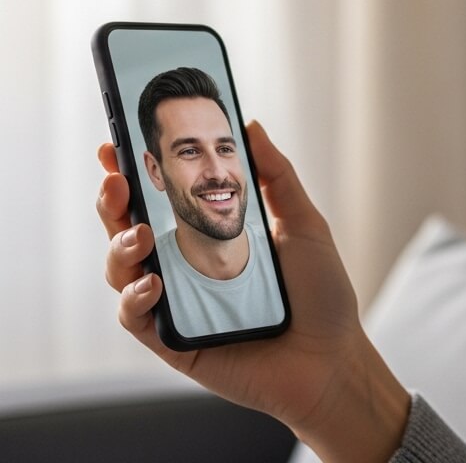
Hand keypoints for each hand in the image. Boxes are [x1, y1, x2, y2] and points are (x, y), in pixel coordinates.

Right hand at [97, 121, 410, 462]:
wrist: (333, 359)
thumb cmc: (322, 294)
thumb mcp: (304, 224)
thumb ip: (276, 176)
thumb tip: (251, 124)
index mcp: (208, 235)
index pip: (159, 198)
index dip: (132, 172)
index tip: (117, 144)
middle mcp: (185, 266)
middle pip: (127, 228)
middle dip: (113, 202)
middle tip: (117, 182)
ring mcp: (175, 304)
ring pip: (121, 270)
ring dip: (120, 247)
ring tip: (141, 235)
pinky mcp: (173, 342)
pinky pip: (136, 318)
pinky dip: (136, 299)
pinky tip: (153, 285)